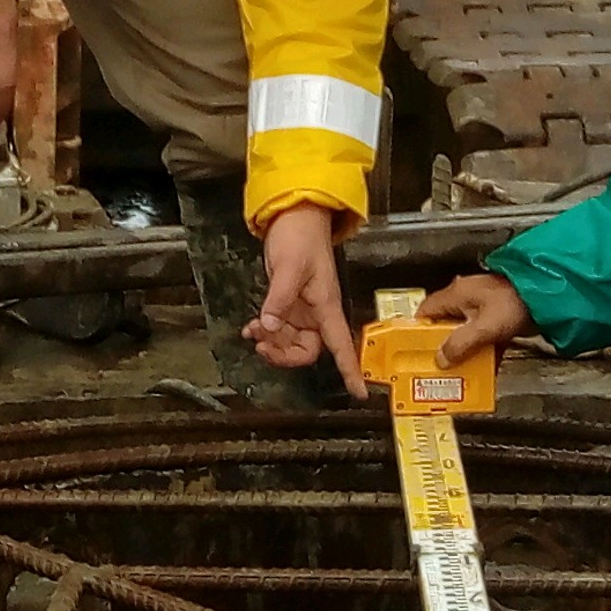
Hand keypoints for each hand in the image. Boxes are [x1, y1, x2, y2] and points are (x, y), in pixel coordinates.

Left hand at [246, 202, 362, 395]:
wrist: (294, 217)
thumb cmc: (300, 238)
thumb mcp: (288, 268)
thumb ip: (278, 299)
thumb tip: (268, 327)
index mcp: (326, 306)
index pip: (341, 345)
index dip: (351, 370)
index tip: (360, 393)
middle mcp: (317, 313)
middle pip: (308, 350)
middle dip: (285, 354)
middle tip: (262, 346)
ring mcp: (303, 309)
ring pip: (291, 341)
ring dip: (272, 342)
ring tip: (253, 332)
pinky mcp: (289, 303)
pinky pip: (279, 328)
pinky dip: (264, 330)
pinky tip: (251, 327)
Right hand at [424, 271, 538, 366]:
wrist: (548, 296)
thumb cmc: (517, 300)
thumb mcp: (484, 326)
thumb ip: (461, 344)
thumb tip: (442, 359)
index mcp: (457, 295)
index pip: (426, 312)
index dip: (416, 330)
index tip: (412, 349)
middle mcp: (467, 301)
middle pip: (444, 327)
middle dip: (440, 348)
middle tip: (436, 367)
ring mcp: (483, 310)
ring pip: (465, 336)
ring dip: (463, 354)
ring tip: (459, 373)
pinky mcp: (498, 320)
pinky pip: (484, 340)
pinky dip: (483, 354)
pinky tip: (485, 369)